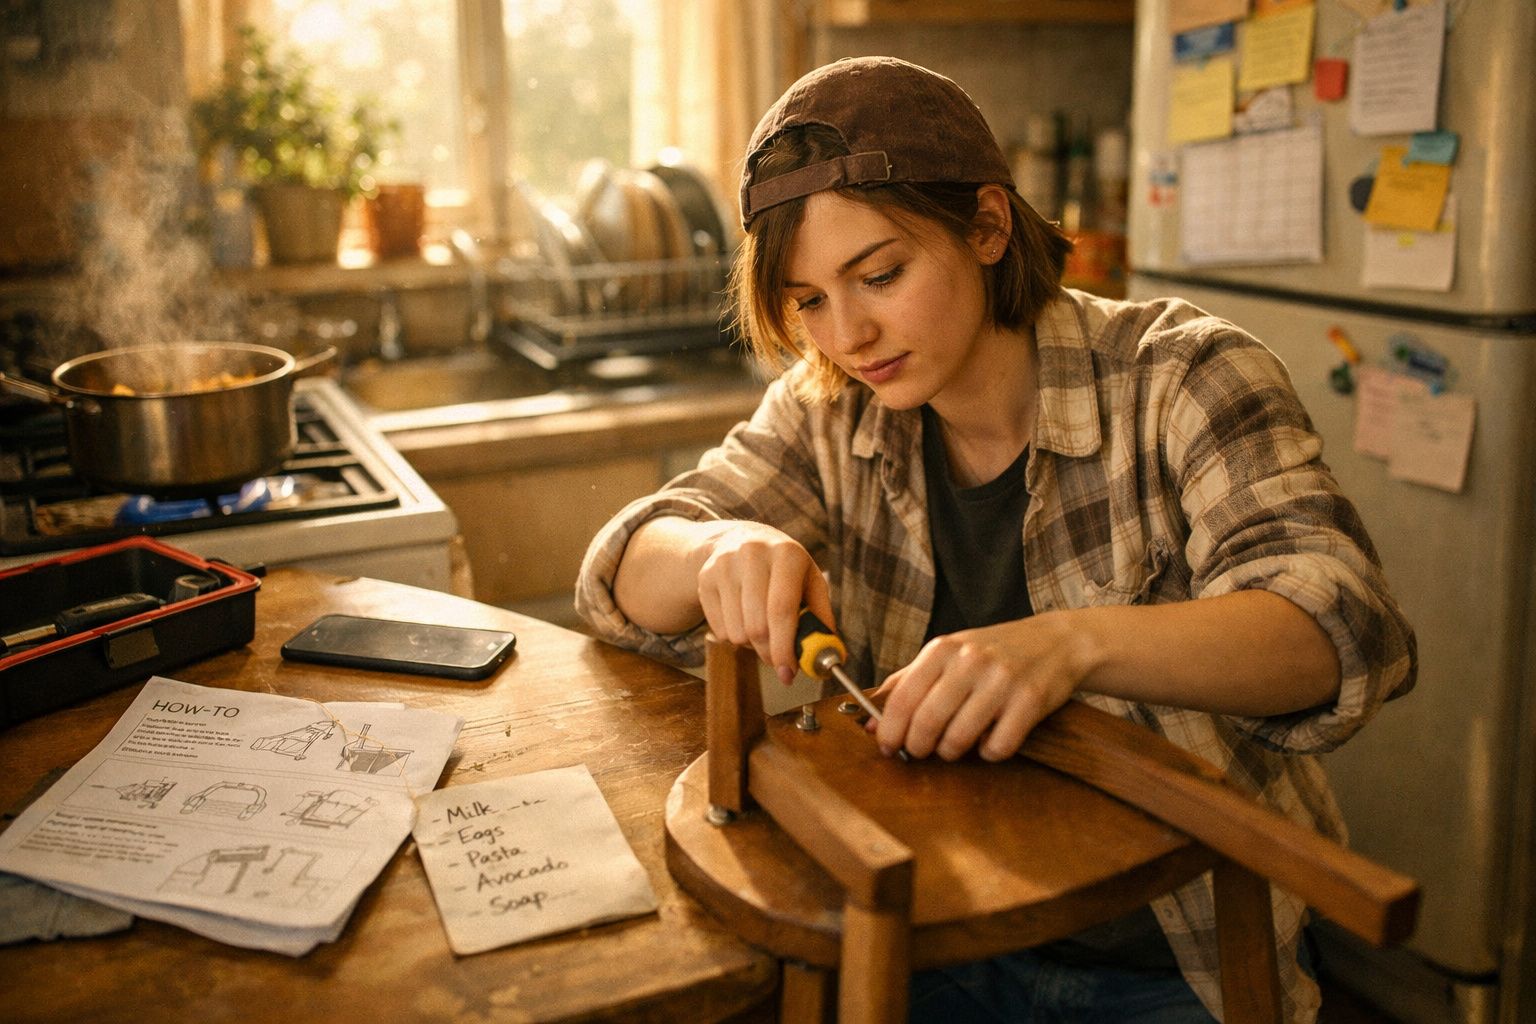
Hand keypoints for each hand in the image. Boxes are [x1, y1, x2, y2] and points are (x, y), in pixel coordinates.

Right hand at [696, 522, 833, 684]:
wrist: (740, 539)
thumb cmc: (784, 568)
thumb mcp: (810, 581)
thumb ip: (820, 617)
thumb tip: (827, 653)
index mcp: (786, 553)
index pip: (782, 609)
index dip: (785, 647)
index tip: (789, 672)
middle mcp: (753, 554)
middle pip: (757, 626)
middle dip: (769, 653)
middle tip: (778, 661)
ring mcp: (725, 565)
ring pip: (736, 633)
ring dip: (751, 645)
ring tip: (761, 628)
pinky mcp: (705, 578)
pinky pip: (719, 630)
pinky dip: (734, 637)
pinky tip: (742, 618)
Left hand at [871, 613, 1089, 761]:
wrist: (1056, 641)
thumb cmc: (993, 652)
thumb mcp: (948, 653)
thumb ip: (908, 682)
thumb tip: (869, 721)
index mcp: (943, 649)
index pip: (902, 699)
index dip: (889, 731)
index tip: (886, 748)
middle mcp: (970, 662)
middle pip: (926, 723)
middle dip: (917, 747)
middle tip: (920, 751)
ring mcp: (1001, 681)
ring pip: (959, 740)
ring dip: (952, 753)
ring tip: (955, 745)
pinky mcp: (1030, 701)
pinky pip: (997, 747)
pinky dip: (989, 753)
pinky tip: (991, 739)